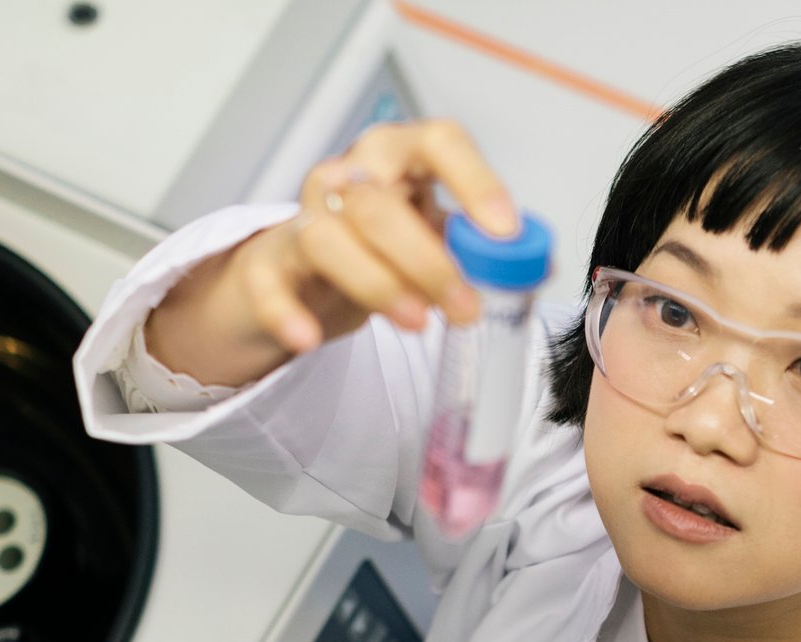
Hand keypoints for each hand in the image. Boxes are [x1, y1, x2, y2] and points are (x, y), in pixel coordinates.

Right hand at [144, 119, 518, 387]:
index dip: (474, 181)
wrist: (303, 278)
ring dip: (377, 283)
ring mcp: (301, 217)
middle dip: (429, 262)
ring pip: (328, 238)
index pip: (437, 142)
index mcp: (399, 158)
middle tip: (467, 309)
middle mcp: (347, 176)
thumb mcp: (435, 241)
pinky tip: (308, 340)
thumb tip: (534, 264)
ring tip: (418, 324)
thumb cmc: (379, 250)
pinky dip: (287, 312)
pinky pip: (268, 283)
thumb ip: (478, 251)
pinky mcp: (266, 265)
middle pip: (379, 204)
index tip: (504, 230)